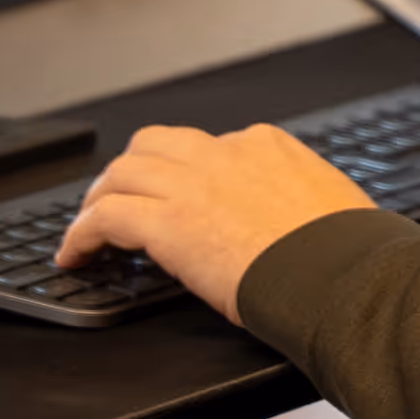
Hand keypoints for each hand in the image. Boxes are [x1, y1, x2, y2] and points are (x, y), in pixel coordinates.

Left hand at [57, 123, 374, 322]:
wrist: (339, 273)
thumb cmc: (344, 252)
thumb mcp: (328, 202)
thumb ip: (297, 198)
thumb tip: (294, 222)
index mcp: (265, 145)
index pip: (207, 146)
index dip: (182, 173)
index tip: (176, 197)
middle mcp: (224, 153)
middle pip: (154, 145)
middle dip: (130, 171)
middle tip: (116, 200)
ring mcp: (193, 183)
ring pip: (122, 172)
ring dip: (99, 199)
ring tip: (87, 228)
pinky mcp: (169, 223)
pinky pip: (105, 218)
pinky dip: (81, 234)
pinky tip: (75, 254)